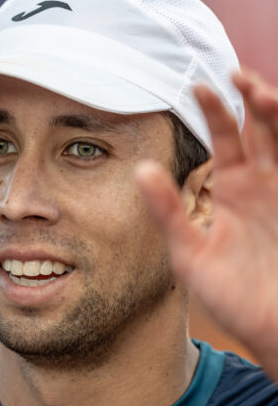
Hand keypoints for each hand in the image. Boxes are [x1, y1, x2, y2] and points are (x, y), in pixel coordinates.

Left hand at [136, 70, 277, 372]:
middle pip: (263, 129)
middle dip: (253, 99)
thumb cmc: (233, 296)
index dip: (216, 110)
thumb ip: (168, 211)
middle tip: (236, 75)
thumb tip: (140, 168)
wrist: (273, 330)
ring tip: (261, 92)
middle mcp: (265, 184)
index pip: (226, 138)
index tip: (198, 86)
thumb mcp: (189, 252)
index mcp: (234, 189)